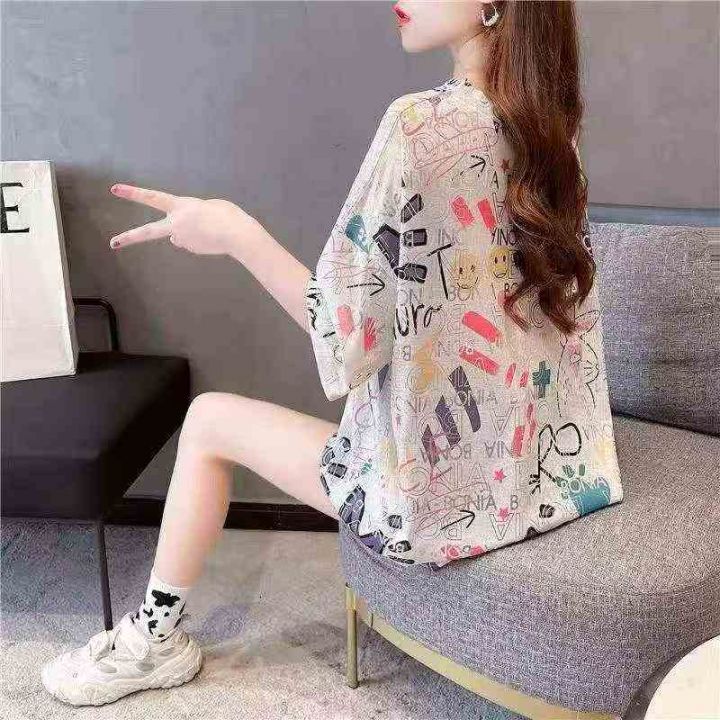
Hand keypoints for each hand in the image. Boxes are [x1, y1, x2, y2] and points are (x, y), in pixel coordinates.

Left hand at [108, 183, 260, 255]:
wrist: (237, 235)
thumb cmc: (226, 215)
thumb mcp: (208, 206)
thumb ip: (189, 216)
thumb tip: (174, 237)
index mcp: (180, 206)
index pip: (152, 197)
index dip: (133, 193)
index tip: (114, 189)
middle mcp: (176, 224)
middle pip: (148, 232)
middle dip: (129, 237)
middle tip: (112, 243)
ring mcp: (183, 240)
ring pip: (180, 235)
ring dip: (190, 232)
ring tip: (210, 229)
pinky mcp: (192, 250)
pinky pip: (192, 243)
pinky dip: (201, 240)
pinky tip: (213, 238)